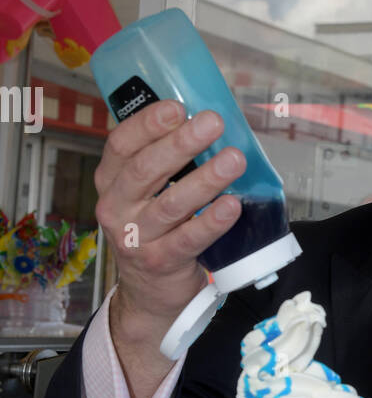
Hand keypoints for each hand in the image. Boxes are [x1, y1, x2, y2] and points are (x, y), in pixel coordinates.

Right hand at [93, 100, 246, 318]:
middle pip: (145, 170)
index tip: (178, 107)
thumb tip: (209, 124)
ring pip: (170, 204)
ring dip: (205, 180)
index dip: (148, 123)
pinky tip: (231, 205)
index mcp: (111, 180)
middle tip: (213, 123)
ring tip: (233, 160)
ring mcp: (135, 237)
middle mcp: (116, 207)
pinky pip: (188, 239)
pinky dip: (211, 222)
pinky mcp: (159, 262)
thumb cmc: (155, 228)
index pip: (121, 144)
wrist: (149, 291)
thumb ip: (167, 162)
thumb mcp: (147, 192)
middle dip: (181, 144)